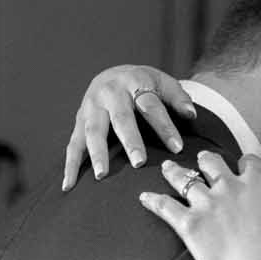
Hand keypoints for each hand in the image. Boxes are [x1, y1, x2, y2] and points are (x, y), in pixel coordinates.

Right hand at [62, 65, 196, 188]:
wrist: (113, 74)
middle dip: (130, 140)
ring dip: (97, 153)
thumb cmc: (144, 84)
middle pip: (121, 118)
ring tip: (102, 174)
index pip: (151, 106)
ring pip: (93, 131)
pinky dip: (70, 165)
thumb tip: (191, 115)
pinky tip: (69, 185)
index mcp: (133, 82)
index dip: (164, 127)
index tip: (177, 148)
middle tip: (139, 162)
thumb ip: (178, 98)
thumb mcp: (163, 83)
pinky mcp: (79, 121)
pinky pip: (73, 144)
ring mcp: (91, 107)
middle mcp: (109, 93)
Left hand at [139, 152, 260, 259]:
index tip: (244, 166)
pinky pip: (165, 207)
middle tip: (201, 159)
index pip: (248, 162)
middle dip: (206, 160)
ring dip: (174, 172)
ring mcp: (207, 205)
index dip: (246, 163)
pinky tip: (144, 197)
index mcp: (257, 182)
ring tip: (167, 167)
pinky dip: (153, 201)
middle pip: (212, 164)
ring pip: (184, 180)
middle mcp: (229, 187)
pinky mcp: (189, 226)